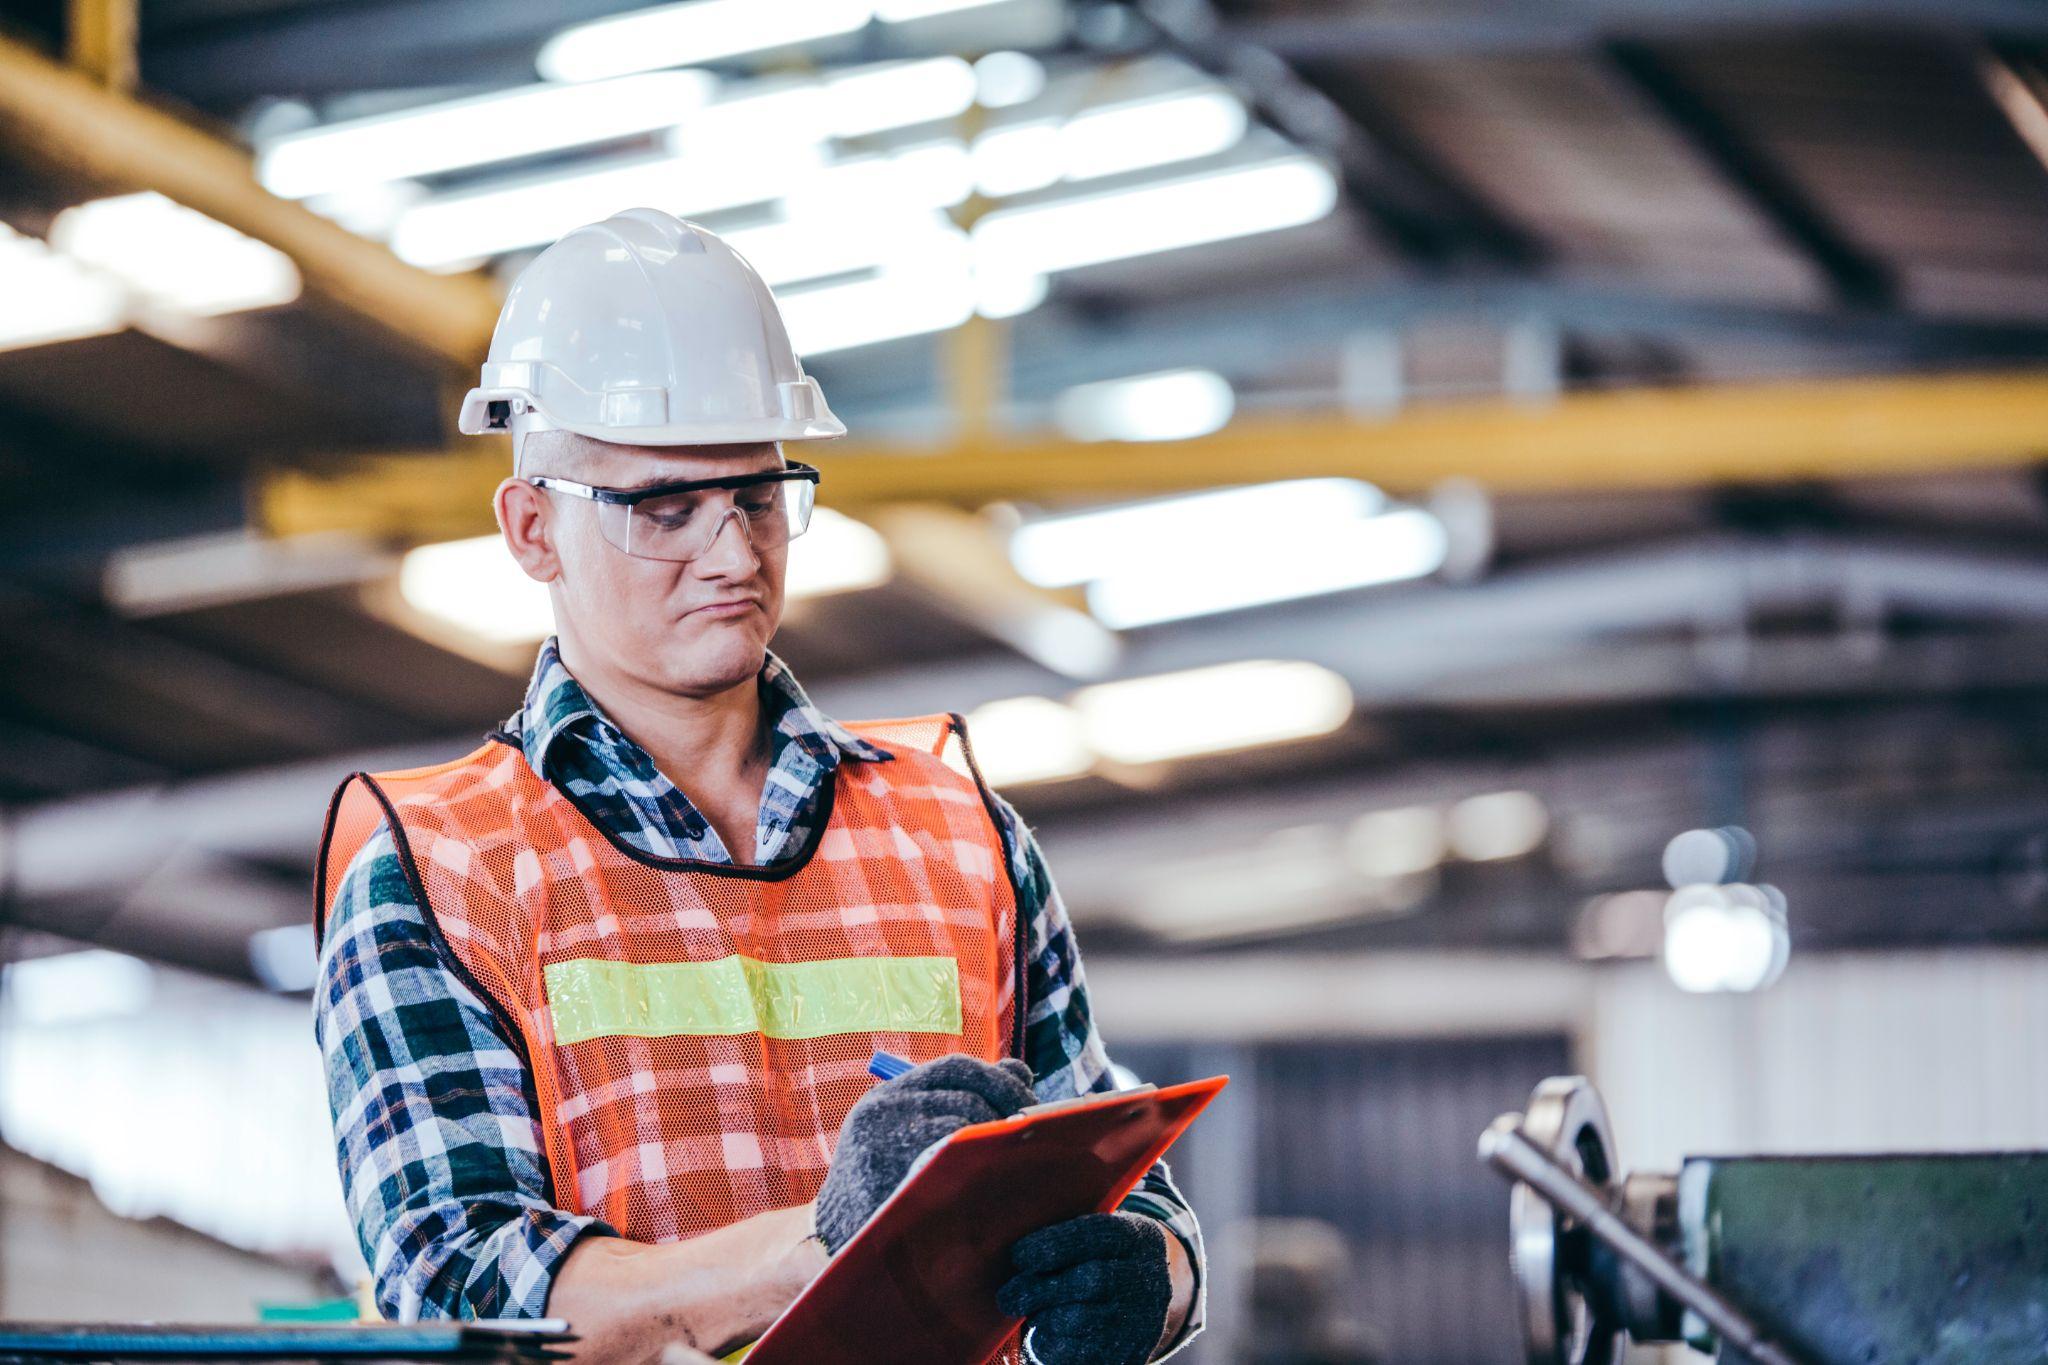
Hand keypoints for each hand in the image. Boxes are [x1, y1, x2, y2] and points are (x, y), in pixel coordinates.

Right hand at [813, 1054, 1036, 1252]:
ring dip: (994, 1139)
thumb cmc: (886, 1184)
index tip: (1027, 1098)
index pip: (955, 1067)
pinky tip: (990, 1177)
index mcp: (890, 1094)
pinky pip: (951, 1158)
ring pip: (963, 1123)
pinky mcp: (890, 1174)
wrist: (835, 1240)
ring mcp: (884, 1140)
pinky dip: (977, 1164)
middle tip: (1028, 1133)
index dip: (998, 1080)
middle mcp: (884, 1109)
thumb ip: (961, 1097)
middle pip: (966, 1093)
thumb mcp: (912, 1130)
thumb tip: (1020, 1067)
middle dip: (1006, 1110)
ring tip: (1010, 1157)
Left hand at [998, 1213, 1172, 1364]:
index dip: (1053, 1244)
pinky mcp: (1129, 1354)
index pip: (1097, 1235)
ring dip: (1044, 1318)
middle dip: (1040, 1289)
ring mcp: (1143, 1320)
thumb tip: (1016, 1253)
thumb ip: (1065, 1237)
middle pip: (1091, 1281)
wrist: (1145, 1300)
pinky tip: (1044, 1335)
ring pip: (1082, 1320)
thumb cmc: (1103, 1259)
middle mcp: (1147, 1278)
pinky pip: (1080, 1354)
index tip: (1018, 1255)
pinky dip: (1052, 1345)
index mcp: (1138, 1237)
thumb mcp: (1098, 1236)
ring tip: (1028, 1312)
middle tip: (1006, 1297)